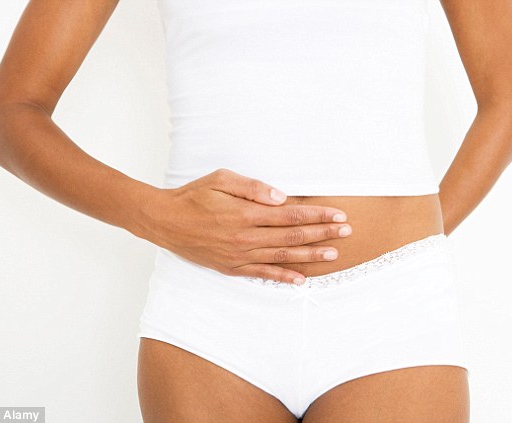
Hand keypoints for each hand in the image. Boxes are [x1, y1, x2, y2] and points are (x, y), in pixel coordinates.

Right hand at [137, 168, 350, 284]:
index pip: (291, 215)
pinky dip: (283, 277)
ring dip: (310, 256)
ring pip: (283, 257)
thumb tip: (281, 197)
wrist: (165, 221)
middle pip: (293, 237)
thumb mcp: (220, 179)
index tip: (338, 214)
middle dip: (323, 233)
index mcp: (245, 213)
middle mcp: (246, 237)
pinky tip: (301, 280)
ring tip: (333, 254)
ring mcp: (240, 255)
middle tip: (346, 232)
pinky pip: (262, 274)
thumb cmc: (193, 196)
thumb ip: (252, 187)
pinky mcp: (232, 267)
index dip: (317, 215)